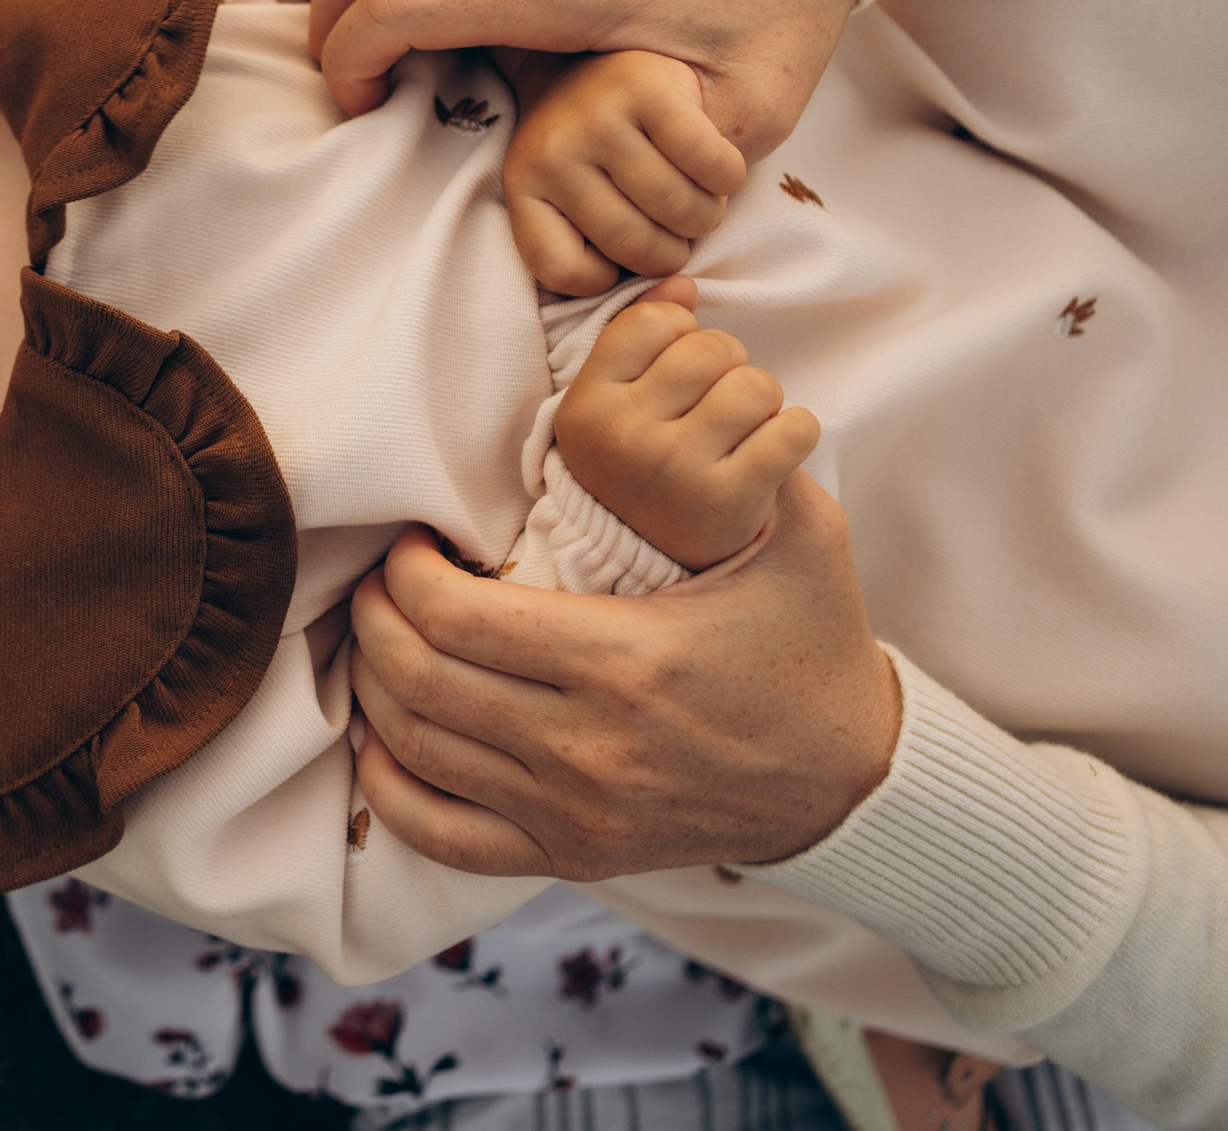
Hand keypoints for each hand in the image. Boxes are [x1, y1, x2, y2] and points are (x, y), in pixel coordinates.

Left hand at [347, 473, 897, 879]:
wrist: (853, 782)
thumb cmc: (815, 647)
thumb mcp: (807, 540)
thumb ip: (753, 458)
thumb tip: (712, 373)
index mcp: (626, 661)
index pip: (457, 618)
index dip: (405, 574)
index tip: (411, 544)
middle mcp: (587, 746)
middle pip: (419, 681)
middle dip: (375, 620)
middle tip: (377, 583)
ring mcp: (575, 811)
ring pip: (418, 750)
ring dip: (375, 688)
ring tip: (379, 639)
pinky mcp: (573, 855)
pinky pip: (445, 836)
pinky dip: (391, 788)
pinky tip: (380, 741)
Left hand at [499, 50, 746, 294]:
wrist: (596, 53)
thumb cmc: (595, 144)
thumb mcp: (569, 194)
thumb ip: (593, 244)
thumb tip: (660, 298)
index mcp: (524, 185)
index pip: (563, 272)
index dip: (602, 280)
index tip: (614, 258)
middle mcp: (552, 151)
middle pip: (634, 247)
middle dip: (671, 252)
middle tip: (675, 229)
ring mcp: (599, 117)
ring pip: (679, 210)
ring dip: (706, 217)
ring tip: (698, 200)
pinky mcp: (648, 87)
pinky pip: (712, 166)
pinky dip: (728, 180)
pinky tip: (718, 171)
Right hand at [556, 277, 817, 565]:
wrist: (648, 559)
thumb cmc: (635, 464)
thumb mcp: (613, 400)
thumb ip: (638, 333)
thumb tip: (683, 284)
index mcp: (585, 407)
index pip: (657, 322)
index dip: (680, 337)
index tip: (674, 375)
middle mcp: (623, 438)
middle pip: (712, 348)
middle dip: (727, 367)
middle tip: (714, 405)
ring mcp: (675, 473)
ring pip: (755, 385)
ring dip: (761, 402)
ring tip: (740, 430)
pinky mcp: (729, 503)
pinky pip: (794, 430)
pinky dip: (794, 433)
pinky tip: (770, 452)